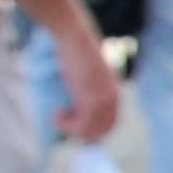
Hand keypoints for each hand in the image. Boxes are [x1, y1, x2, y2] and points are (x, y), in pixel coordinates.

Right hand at [48, 20, 119, 143]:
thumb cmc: (76, 55)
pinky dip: (66, 125)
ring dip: (70, 130)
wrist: (75, 39)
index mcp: (115, 94)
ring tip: (58, 116)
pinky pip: (81, 126)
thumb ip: (89, 94)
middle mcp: (114, 100)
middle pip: (101, 131)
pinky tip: (57, 113)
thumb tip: (78, 111)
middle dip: (80, 133)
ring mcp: (106, 101)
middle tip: (62, 124)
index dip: (93, 132)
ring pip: (90, 131)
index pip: (110, 124)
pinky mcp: (93, 100)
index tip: (75, 132)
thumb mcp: (88, 77)